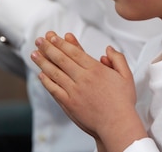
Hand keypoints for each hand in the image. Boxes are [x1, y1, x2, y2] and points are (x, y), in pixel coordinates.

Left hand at [31, 32, 146, 150]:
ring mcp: (74, 91)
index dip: (62, 43)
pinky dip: (46, 81)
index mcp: (96, 70)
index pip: (75, 52)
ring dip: (43, 62)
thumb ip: (118, 59)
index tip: (54, 37)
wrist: (117, 124)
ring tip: (34, 54)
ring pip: (55, 73)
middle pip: (62, 59)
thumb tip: (108, 50)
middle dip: (49, 47)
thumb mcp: (126, 76)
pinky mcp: (69, 104)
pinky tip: (41, 75)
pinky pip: (54, 90)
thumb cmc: (122, 103)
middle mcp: (83, 78)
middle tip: (40, 40)